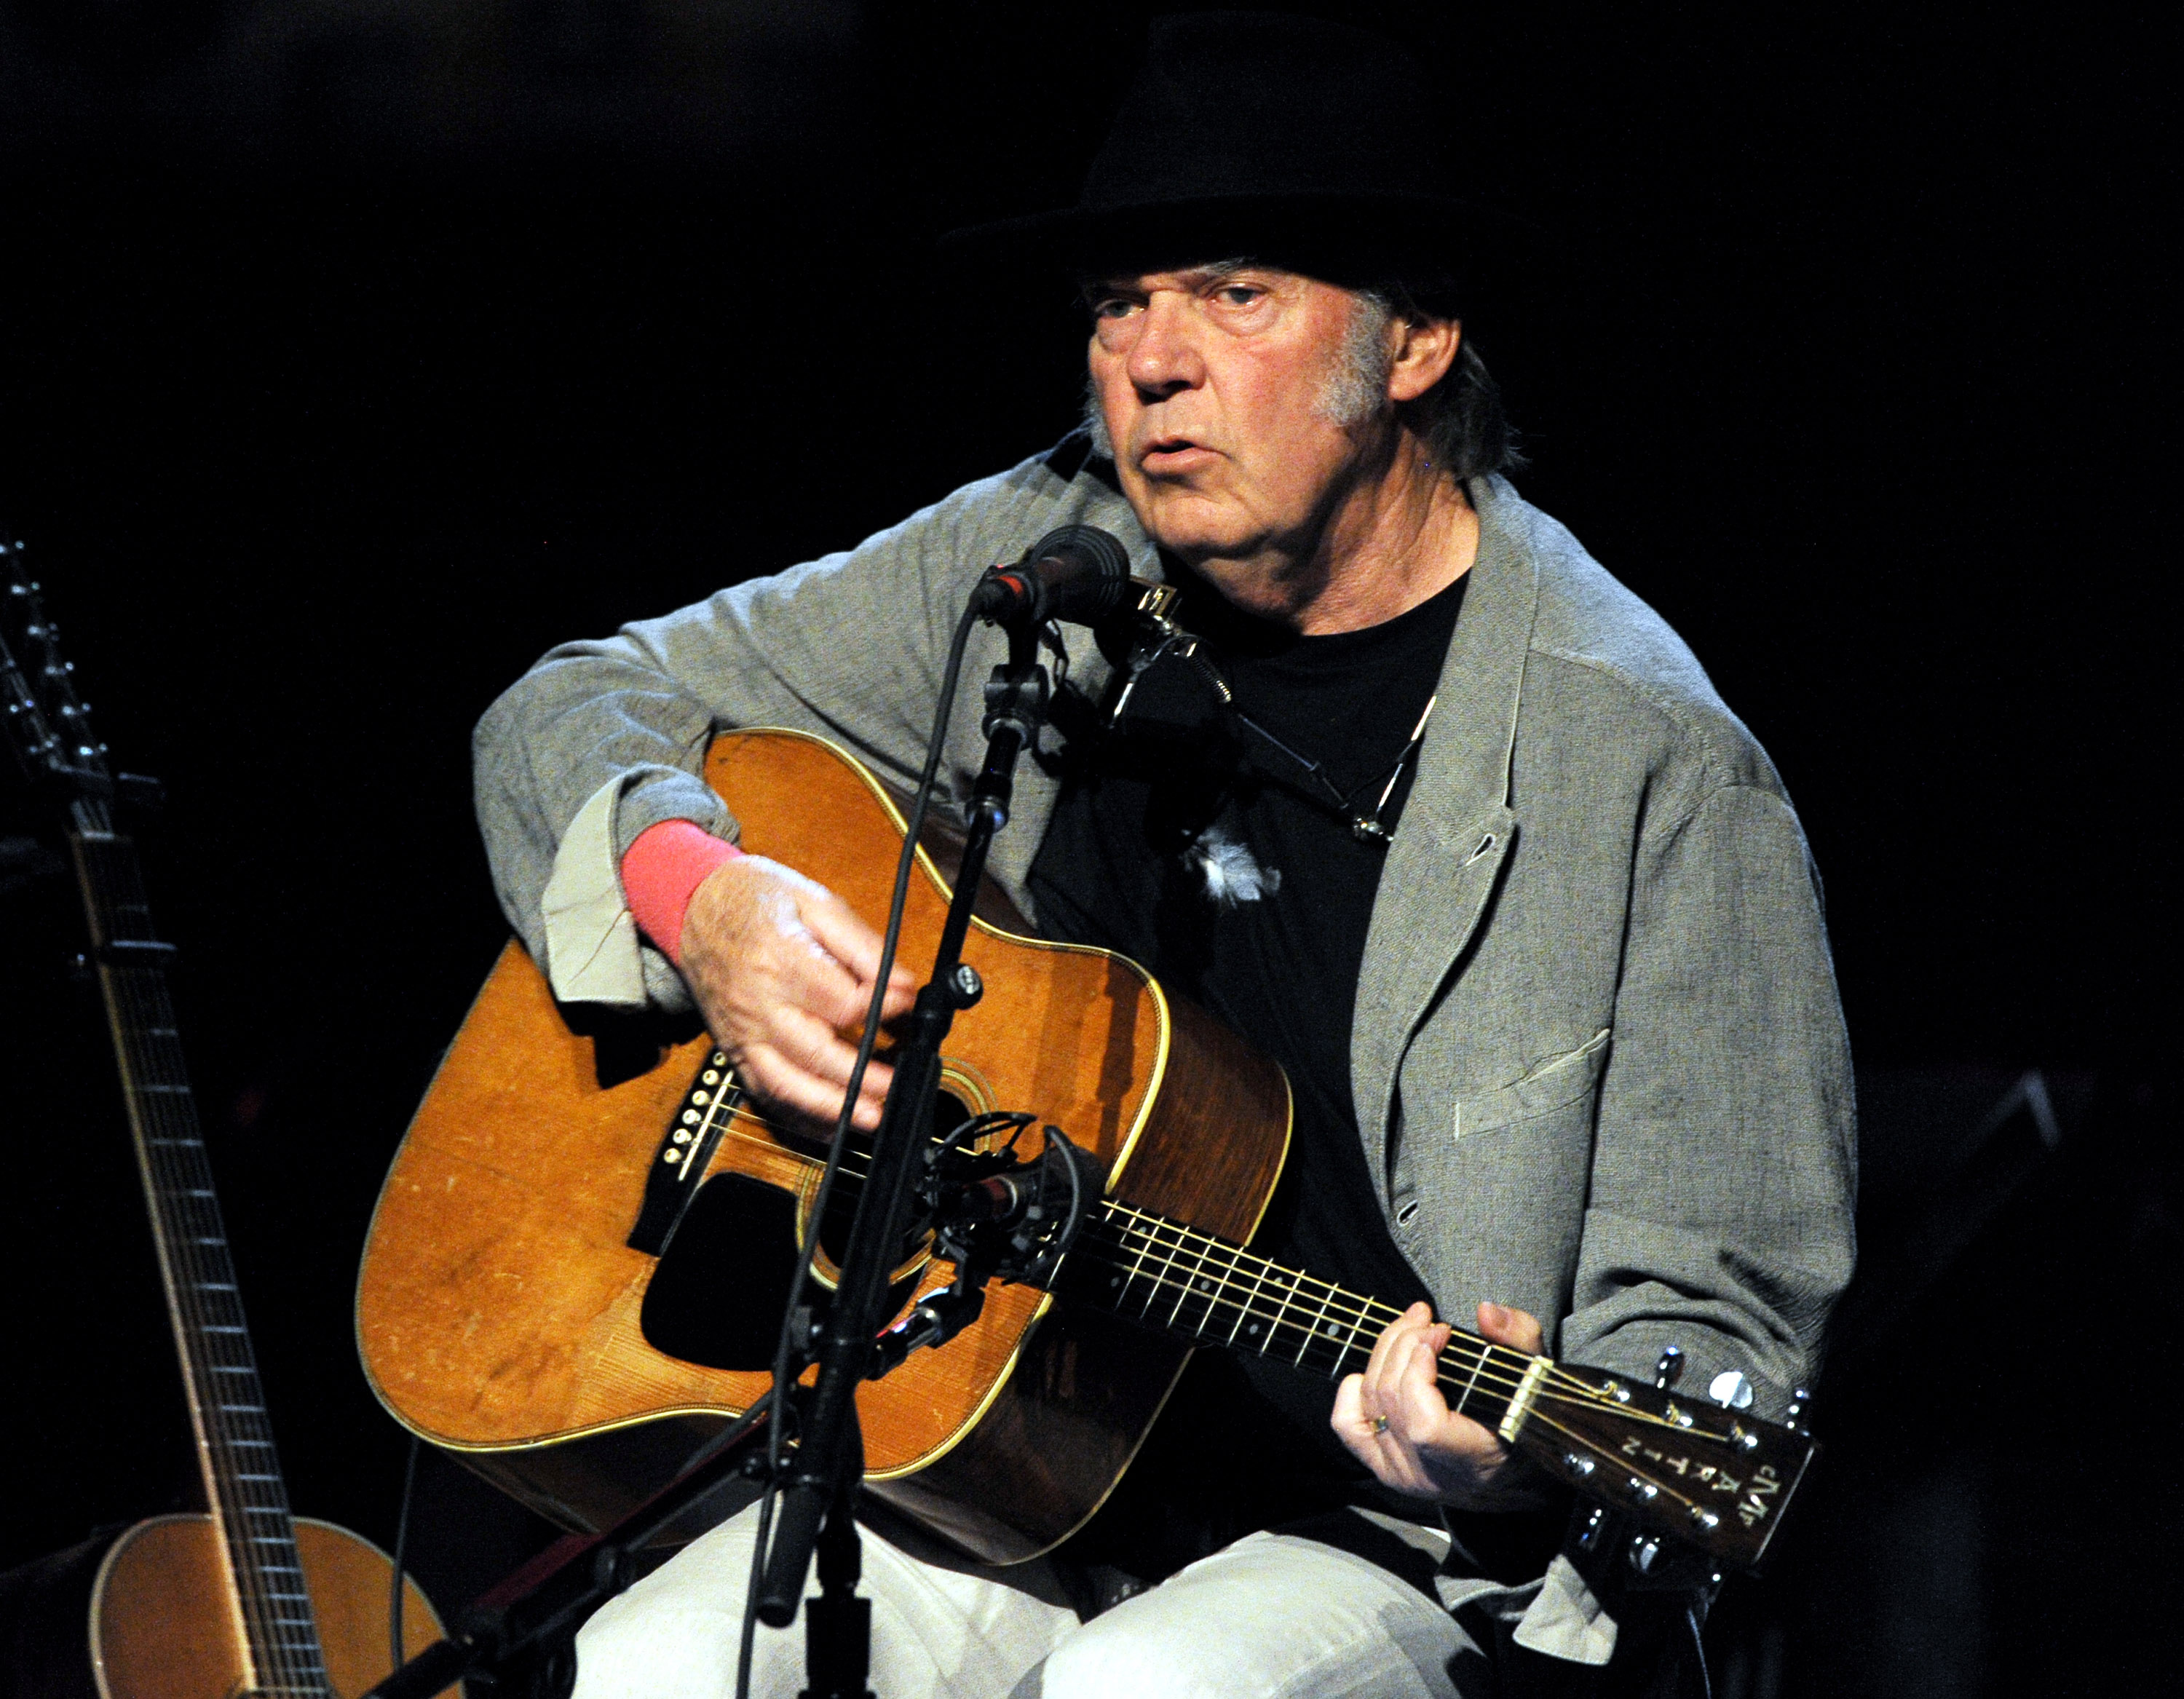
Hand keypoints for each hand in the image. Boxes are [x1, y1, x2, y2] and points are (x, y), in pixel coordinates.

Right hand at [676, 855, 914, 1133]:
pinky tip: (829, 1125)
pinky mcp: (733, 1050)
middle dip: (862, 1076)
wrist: (696, 907)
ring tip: (870, 1117)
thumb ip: (862, 946)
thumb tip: (903, 984)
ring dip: (830, 1108)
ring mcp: (742, 1032)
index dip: (882, 1009)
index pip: (841, 1002)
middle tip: (898, 1084)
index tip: (907, 1007)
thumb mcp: (816, 903)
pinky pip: (763, 1093)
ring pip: (786, 1084)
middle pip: (815, 1053)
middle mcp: (757, 1003)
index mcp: (780, 960)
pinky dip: (797, 1116)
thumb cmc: (759, 902)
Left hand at [1331, 1299, 1550, 1510]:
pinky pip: (1348, 1424)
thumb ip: (1519, 1341)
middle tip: (1428, 1319)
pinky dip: (1355, 1389)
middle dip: (1405, 1344)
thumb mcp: (1535, 1380)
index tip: (1441, 1334)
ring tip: (1412, 1327)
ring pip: (1370, 1403)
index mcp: (1473, 1462)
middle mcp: (1430, 1476)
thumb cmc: (1525, 1422)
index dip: (1419, 1373)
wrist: (1511, 1471)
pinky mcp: (1381, 1467)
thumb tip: (1486, 1312)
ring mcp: (1400, 1474)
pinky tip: (1381, 1367)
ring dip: (1385, 1352)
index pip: (1423, 1427)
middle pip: (1392, 1401)